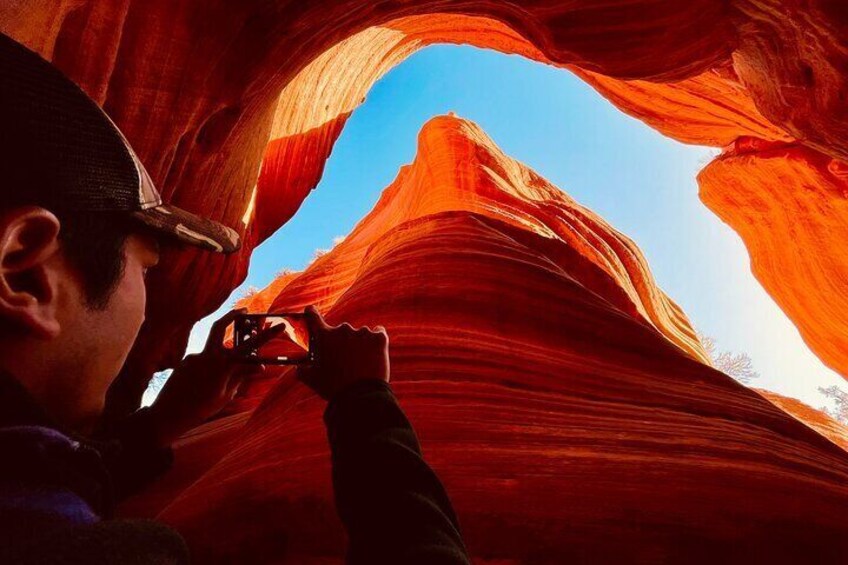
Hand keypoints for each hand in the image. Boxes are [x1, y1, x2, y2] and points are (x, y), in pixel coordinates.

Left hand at [147, 309, 263, 446]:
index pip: (249, 346)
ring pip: (213, 348)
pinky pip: (203, 361)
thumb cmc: (200, 409)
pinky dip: (208, 369)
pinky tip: (202, 385)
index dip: (266, 335)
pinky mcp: (185, 361)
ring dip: (221, 354)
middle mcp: (207, 355)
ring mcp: (194, 356)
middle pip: (220, 326)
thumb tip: (258, 366)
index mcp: (223, 365)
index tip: (279, 325)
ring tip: (217, 377)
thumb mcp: (226, 394)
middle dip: (232, 315)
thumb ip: (241, 376)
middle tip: (245, 310)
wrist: (167, 414)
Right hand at [297, 305, 389, 400]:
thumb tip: (298, 368)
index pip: (314, 318)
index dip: (312, 314)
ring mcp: (362, 332)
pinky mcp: (379, 338)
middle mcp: (343, 330)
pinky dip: (376, 342)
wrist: (360, 396)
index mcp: (325, 337)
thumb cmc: (333, 388)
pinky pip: (378, 333)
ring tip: (361, 364)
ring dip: (361, 344)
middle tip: (346, 361)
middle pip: (342, 331)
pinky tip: (374, 355)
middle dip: (344, 343)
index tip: (311, 310)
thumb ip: (302, 370)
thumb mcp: (312, 379)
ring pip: (361, 334)